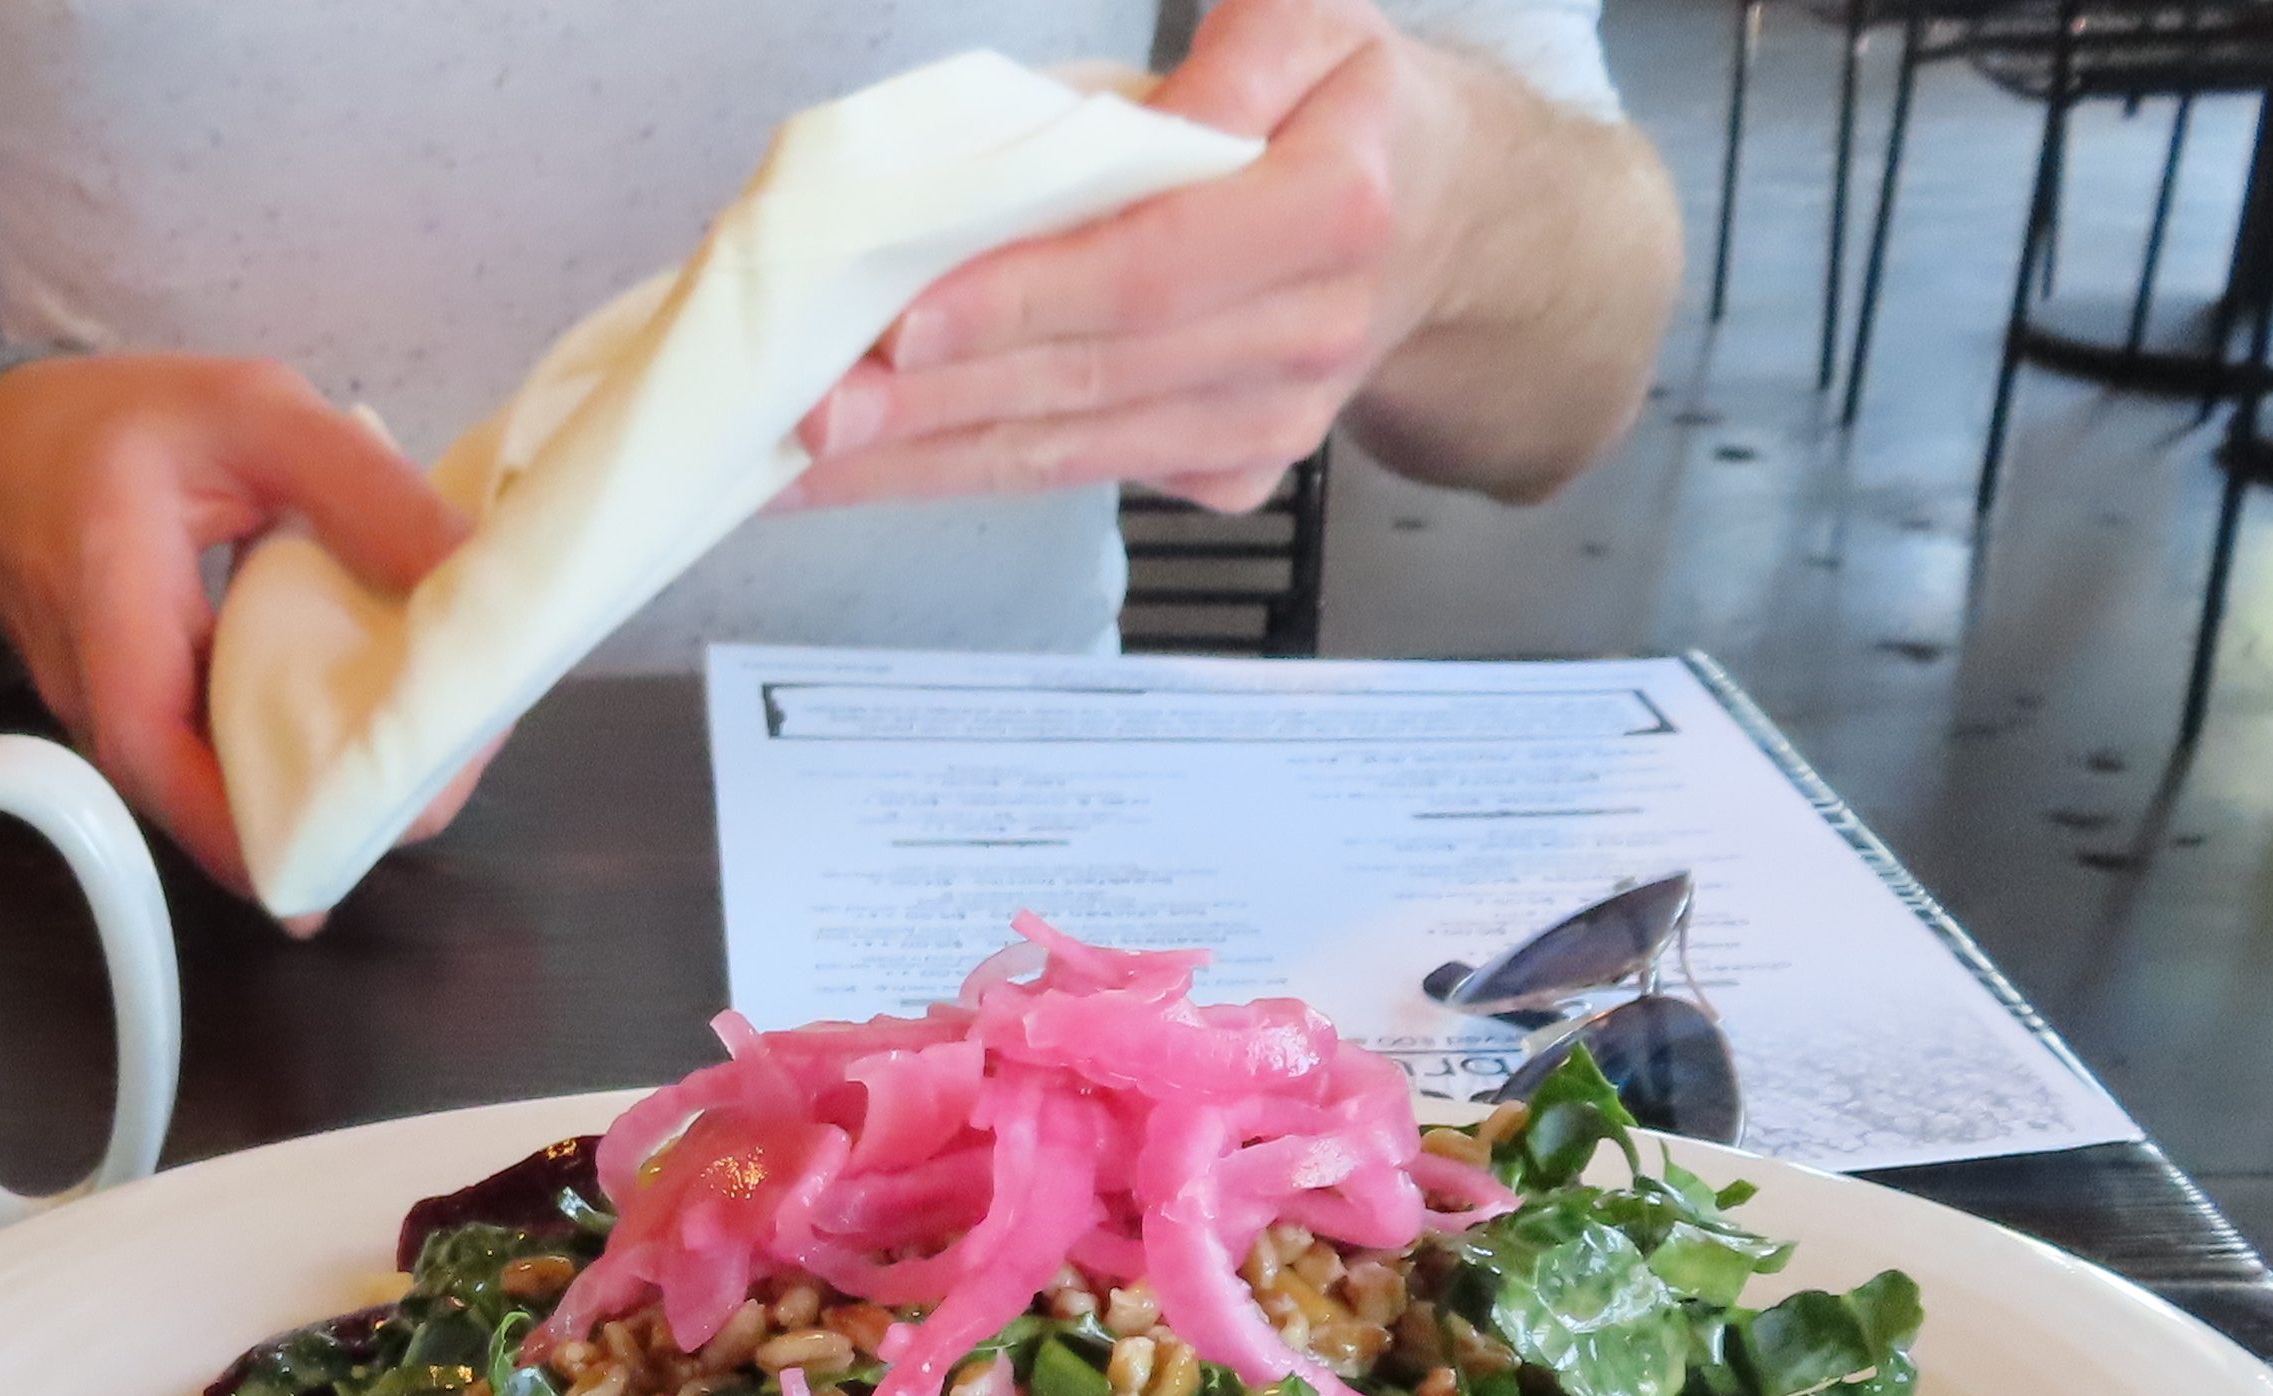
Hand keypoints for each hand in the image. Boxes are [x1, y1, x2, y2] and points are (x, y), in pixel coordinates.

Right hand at [0, 353, 472, 909]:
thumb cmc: (118, 424)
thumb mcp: (250, 411)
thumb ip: (359, 483)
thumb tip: (469, 567)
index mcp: (110, 608)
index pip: (156, 750)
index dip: (249, 819)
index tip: (353, 834)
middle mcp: (97, 693)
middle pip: (203, 799)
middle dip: (322, 815)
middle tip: (437, 784)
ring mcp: (111, 719)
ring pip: (214, 791)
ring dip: (314, 791)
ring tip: (424, 762)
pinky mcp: (140, 720)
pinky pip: (214, 760)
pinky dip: (292, 754)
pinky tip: (368, 732)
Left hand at [788, 0, 1593, 512]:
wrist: (1463, 229)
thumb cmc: (1362, 118)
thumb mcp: (1320, 25)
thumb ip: (1235, 55)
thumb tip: (1133, 128)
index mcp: (1333, 210)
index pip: (1149, 269)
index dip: (1022, 302)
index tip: (906, 323)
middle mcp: (1305, 335)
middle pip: (1091, 381)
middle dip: (936, 407)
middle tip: (812, 415)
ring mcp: (1269, 422)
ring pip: (1075, 452)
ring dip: (931, 465)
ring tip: (809, 463)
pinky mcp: (1232, 470)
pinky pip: (1087, 473)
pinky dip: (976, 472)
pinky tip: (884, 469)